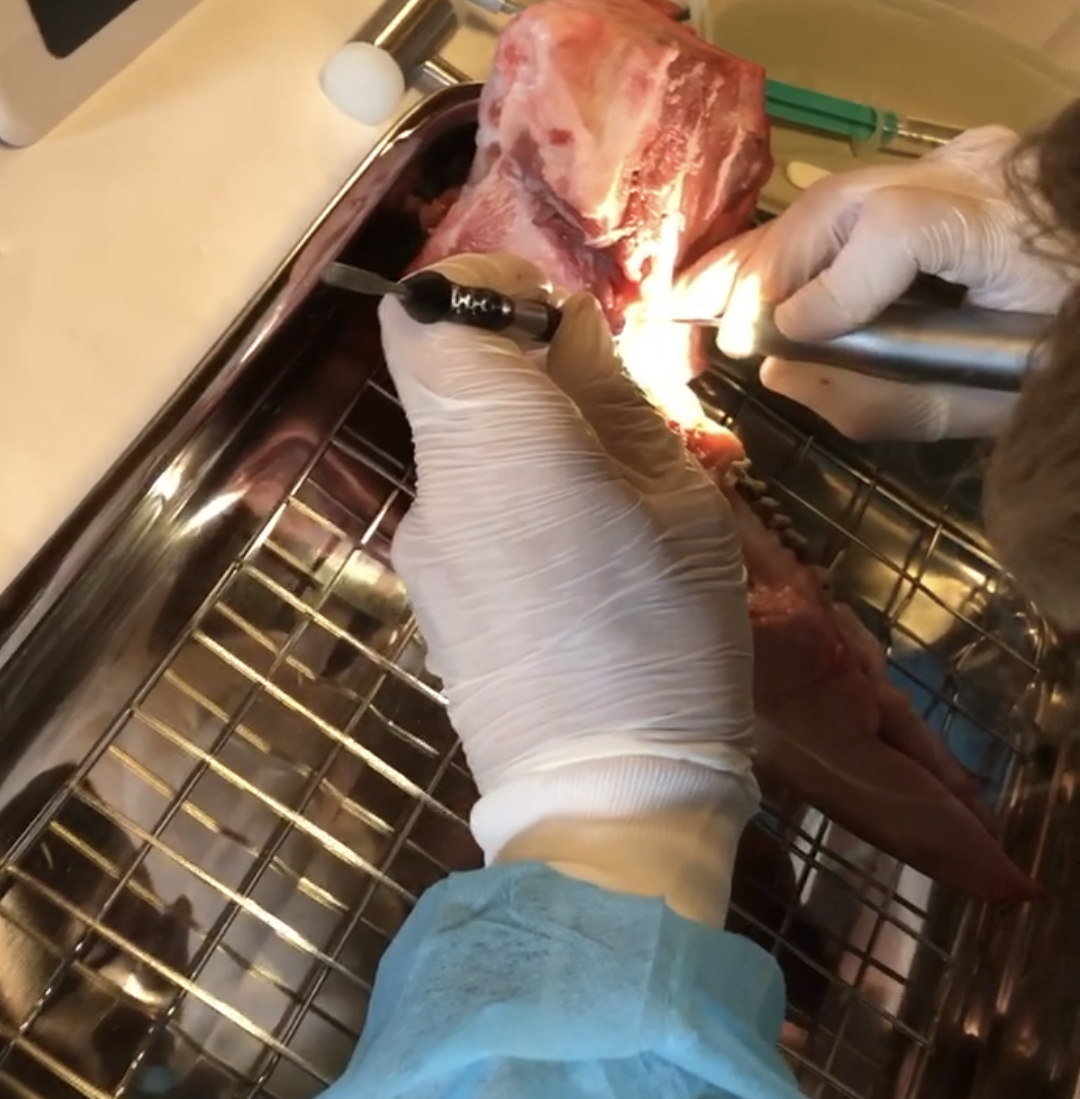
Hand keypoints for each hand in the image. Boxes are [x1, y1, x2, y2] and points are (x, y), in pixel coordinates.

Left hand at [380, 252, 757, 926]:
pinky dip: (510, 500)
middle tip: (607, 409)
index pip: (427, 312)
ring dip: (521, 440)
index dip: (485, 292)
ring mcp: (419, 549)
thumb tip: (569, 331)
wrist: (605, 806)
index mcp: (495, 443)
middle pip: (444, 377)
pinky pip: (464, 510)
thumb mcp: (678, 500)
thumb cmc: (667, 640)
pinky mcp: (426, 599)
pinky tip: (575, 560)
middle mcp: (434, 486)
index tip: (558, 321)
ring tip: (607, 500)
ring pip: (460, 446)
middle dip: (519, 368)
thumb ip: (611, 397)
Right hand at [677, 126, 1073, 440]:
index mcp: (1008, 231)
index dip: (833, 285)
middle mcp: (978, 173)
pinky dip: (799, 240)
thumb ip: (890, 401)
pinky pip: (854, 195)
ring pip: (836, 193)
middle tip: (694, 319)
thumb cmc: (1063, 352)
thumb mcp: (993, 402)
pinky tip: (743, 271)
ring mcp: (961, 156)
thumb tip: (780, 376)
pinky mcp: (948, 159)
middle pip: (843, 200)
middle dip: (762, 268)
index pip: (902, 228)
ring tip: (692, 295)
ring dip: (764, 253)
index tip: (781, 340)